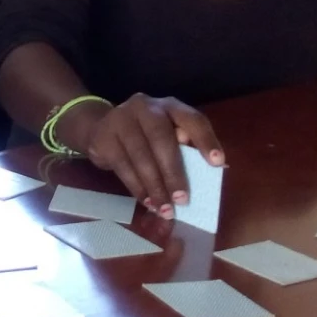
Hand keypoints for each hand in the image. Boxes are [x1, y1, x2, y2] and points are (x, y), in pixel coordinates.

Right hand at [58, 94, 223, 217]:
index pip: (192, 119)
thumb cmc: (145, 136)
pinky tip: (146, 201)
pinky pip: (122, 165)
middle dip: (173, 172)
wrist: (99, 127)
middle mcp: (144, 107)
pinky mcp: (103, 137)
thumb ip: (184, 147)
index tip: (217, 163)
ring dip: (154, 186)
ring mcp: (120, 119)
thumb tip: (209, 171)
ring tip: (165, 209)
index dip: (205, 139)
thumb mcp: (166, 134)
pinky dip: (136, 187)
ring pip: (140, 155)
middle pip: (161, 138)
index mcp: (169, 106)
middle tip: (182, 200)